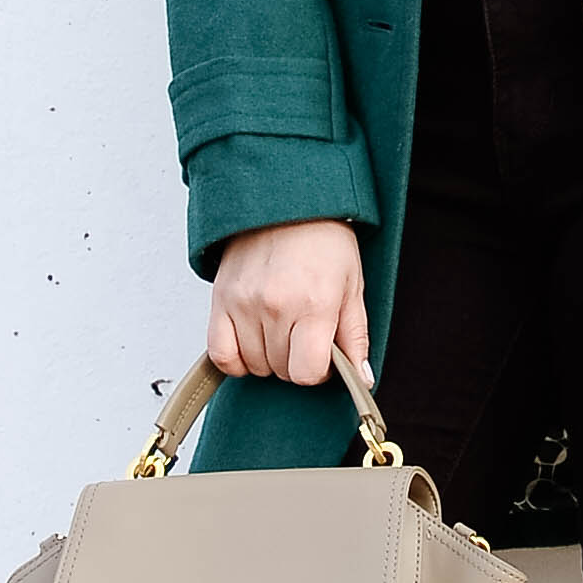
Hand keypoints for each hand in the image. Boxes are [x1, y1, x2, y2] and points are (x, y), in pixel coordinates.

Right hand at [205, 217, 371, 389]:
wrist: (288, 203)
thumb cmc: (324, 241)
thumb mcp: (353, 287)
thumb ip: (355, 338)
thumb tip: (362, 379)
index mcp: (314, 304)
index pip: (306, 372)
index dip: (318, 372)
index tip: (322, 356)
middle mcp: (275, 305)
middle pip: (281, 370)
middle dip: (296, 361)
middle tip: (304, 334)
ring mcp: (244, 303)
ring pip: (253, 366)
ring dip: (269, 358)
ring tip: (281, 329)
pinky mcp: (220, 299)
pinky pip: (221, 354)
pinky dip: (236, 359)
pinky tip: (252, 343)